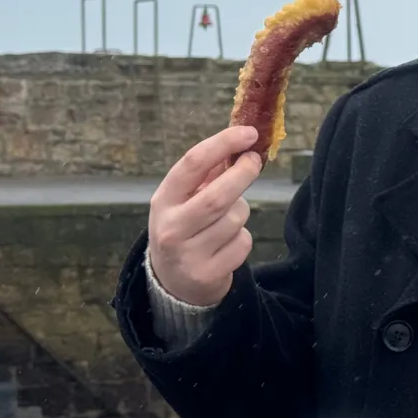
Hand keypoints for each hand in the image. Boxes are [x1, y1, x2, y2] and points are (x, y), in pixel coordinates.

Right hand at [147, 125, 263, 305]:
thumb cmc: (183, 228)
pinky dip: (242, 239)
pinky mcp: (207, 275)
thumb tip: (240, 143)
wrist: (172, 285)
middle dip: (243, 174)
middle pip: (218, 195)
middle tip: (254, 161)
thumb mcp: (184, 200)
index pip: (192, 164)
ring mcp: (188, 254)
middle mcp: (171, 227)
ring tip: (228, 219)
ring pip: (235, 219)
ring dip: (241, 212)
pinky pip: (242, 243)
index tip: (248, 133)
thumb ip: (208, 173)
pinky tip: (226, 245)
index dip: (223, 143)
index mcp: (163, 200)